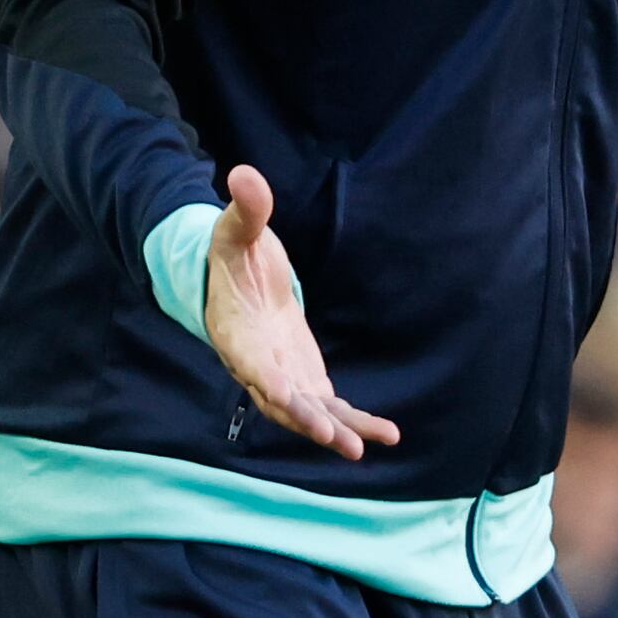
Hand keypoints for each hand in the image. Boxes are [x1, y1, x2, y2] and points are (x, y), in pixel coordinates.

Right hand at [200, 164, 399, 459]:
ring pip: (308, 411)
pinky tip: (386, 434)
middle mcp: (256, 364)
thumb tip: (243, 174)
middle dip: (310, 420)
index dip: (273, 386)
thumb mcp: (234, 229)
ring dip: (338, 430)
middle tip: (339, 441)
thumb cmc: (231, 255)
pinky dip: (352, 421)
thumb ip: (244, 210)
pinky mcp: (303, 378)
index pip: (252, 365)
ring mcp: (281, 375)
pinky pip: (328, 406)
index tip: (295, 403)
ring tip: (373, 443)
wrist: (234, 278)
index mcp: (236, 334)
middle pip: (281, 401)